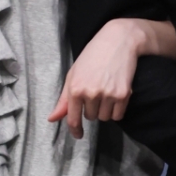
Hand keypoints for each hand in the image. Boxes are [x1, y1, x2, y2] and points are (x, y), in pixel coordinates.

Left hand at [49, 18, 162, 138]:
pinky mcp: (123, 94)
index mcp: (75, 88)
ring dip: (105, 110)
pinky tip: (116, 95)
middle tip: (96, 90)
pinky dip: (117, 110)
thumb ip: (64, 100)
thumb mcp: (73, 75)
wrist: (118, 41)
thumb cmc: (92, 56)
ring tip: (106, 91)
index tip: (78, 135)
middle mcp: (91, 93)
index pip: (73, 118)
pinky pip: (118, 115)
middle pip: (91, 117)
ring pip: (104, 117)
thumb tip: (52, 119)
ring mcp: (108, 94)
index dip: (75, 130)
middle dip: (92, 109)